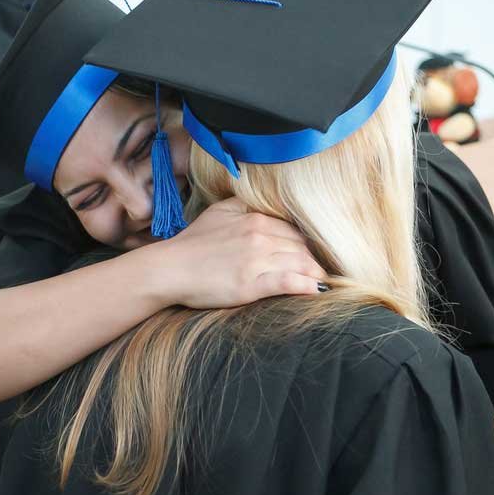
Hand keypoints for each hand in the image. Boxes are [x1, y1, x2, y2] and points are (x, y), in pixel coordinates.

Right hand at [148, 197, 325, 308]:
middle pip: (300, 247)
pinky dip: (305, 285)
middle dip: (313, 260)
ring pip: (299, 263)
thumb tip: (263, 204)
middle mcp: (259, 236)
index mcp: (254, 219)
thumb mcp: (219, 212)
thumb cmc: (193, 243)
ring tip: (323, 282)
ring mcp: (256, 261)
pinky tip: (316, 290)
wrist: (170, 268)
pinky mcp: (250, 284)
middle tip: (320, 271)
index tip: (311, 255)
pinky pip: (286, 282)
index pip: (293, 230)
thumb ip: (245, 205)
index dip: (305, 244)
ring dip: (315, 273)